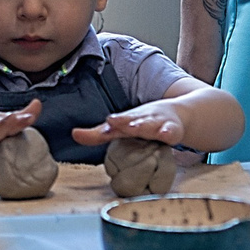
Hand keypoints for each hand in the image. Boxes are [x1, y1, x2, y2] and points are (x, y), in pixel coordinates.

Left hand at [69, 101, 187, 147]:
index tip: (109, 121)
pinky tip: (167, 135)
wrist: (175, 114)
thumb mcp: (121, 128)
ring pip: (152, 125)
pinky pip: (171, 132)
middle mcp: (142, 119)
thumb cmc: (142, 122)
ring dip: (145, 125)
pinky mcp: (172, 130)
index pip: (120, 121)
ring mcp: (158, 124)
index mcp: (129, 120)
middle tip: (116, 122)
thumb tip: (74, 134)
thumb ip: (98, 134)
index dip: (115, 122)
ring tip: (136, 127)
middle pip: (134, 121)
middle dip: (126, 122)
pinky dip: (169, 133)